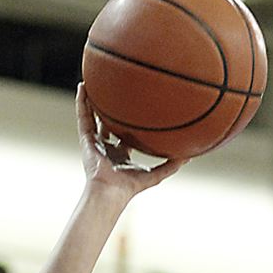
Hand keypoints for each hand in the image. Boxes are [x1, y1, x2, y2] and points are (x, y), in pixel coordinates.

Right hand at [77, 83, 185, 198]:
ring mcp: (95, 142)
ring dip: (93, 100)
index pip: (125, 135)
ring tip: (94, 81)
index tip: (137, 109)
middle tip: (115, 92)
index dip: (130, 123)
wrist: (111, 191)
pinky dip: (81, 102)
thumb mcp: (156, 174)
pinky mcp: (86, 140)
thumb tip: (191, 156)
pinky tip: (83, 86)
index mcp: (121, 154)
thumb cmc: (131, 187)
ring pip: (93, 116)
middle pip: (108, 124)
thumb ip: (172, 165)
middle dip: (110, 110)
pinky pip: (82, 117)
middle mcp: (107, 147)